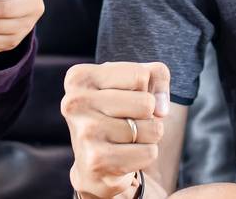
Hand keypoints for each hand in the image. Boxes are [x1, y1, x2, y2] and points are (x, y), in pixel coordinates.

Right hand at [62, 61, 170, 198]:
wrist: (93, 161)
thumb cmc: (116, 113)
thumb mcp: (135, 82)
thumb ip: (157, 75)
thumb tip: (161, 109)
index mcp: (79, 77)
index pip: (140, 75)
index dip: (143, 89)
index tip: (124, 98)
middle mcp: (75, 102)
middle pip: (146, 103)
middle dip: (148, 115)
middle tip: (127, 122)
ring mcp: (84, 132)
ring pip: (151, 129)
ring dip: (148, 136)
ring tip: (125, 139)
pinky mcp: (96, 161)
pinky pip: (148, 153)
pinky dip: (145, 156)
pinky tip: (125, 156)